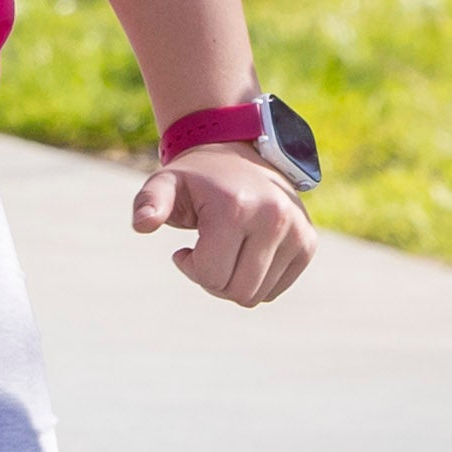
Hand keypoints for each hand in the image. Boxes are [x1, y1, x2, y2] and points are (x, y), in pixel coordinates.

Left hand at [134, 144, 312, 308]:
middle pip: (238, 292)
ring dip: (233, 283)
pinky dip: (255, 281)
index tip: (185, 249)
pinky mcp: (308, 243)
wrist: (241, 156)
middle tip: (204, 253)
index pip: (213, 277)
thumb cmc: (196, 178)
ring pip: (257, 296)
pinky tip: (244, 254)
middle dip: (212, 280)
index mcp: (236, 208)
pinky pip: (275, 290)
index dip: (191, 269)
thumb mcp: (165, 183)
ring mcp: (296, 232)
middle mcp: (273, 220)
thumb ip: (149, 202)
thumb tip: (143, 224)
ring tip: (225, 252)